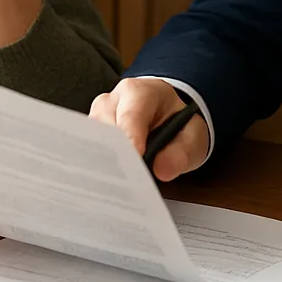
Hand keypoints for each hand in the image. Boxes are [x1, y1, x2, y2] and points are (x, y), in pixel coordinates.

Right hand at [89, 79, 208, 180]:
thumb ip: (181, 152)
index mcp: (139, 93)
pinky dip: (98, 167)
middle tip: (125, 185)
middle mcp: (113, 101)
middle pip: (104, 130)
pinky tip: (109, 185)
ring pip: (91, 142)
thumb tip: (161, 171)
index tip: (134, 163)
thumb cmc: (177, 122)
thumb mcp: (192, 136)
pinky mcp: (91, 134)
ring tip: (118, 188)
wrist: (166, 115)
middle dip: (114, 157)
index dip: (130, 141)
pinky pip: (89, 151)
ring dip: (104, 165)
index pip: (129, 117)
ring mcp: (98, 117)